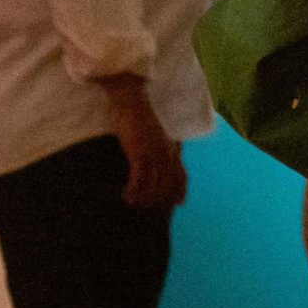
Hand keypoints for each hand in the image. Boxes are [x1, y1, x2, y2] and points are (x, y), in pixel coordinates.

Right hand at [102, 79, 187, 210]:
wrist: (132, 103)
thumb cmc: (141, 118)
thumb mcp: (158, 136)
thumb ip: (163, 149)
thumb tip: (164, 162)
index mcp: (172, 150)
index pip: (182, 177)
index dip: (180, 192)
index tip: (176, 204)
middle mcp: (166, 155)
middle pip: (166, 188)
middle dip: (155, 200)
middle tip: (142, 204)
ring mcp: (153, 155)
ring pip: (152, 188)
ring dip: (141, 198)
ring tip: (131, 200)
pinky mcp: (139, 154)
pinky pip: (138, 181)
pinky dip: (132, 191)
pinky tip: (125, 193)